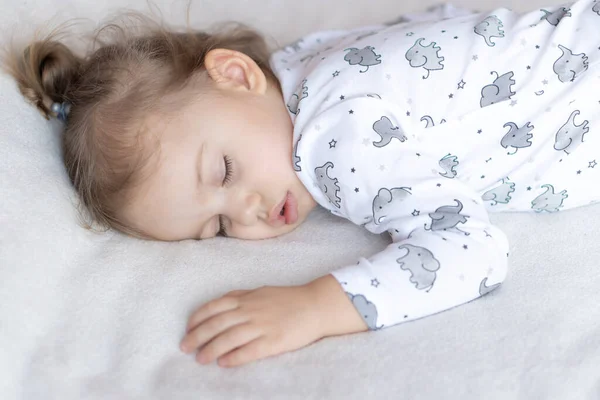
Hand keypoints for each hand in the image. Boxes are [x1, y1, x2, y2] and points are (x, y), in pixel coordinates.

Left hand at [180, 274, 367, 367]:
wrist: (315, 306)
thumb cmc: (288, 299)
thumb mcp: (261, 291)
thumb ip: (241, 297)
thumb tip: (221, 303)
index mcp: (246, 298)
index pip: (214, 307)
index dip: (197, 318)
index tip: (187, 328)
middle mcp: (250, 311)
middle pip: (216, 324)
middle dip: (197, 336)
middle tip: (185, 347)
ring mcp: (261, 326)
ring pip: (229, 338)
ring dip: (211, 349)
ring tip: (200, 359)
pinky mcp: (273, 341)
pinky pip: (249, 351)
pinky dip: (234, 357)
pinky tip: (224, 363)